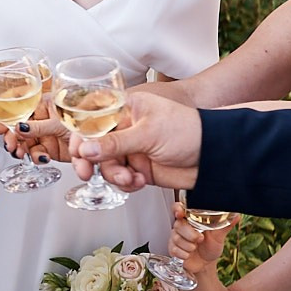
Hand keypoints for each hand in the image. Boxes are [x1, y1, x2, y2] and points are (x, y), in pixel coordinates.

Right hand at [74, 93, 200, 192]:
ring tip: (131, 177)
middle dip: (90, 160)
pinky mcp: (139, 168)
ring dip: (115, 174)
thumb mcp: (149, 133)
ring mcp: (132, 149)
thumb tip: (85, 149)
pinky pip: (120, 178)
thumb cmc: (189, 131)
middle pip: (93, 145)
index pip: (91, 117)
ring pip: (106, 165)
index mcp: (126, 108)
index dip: (79, 134)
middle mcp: (125, 127)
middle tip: (87, 172)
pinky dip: (127, 183)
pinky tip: (141, 180)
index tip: (76, 149)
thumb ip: (115, 143)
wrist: (215, 157)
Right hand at [165, 213, 229, 284]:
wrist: (206, 264)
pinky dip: (184, 254)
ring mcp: (175, 238)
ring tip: (196, 247)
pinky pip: (174, 250)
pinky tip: (189, 254)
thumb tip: (236, 216)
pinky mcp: (172, 249)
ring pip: (177, 238)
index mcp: (190, 219)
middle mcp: (181, 227)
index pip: (178, 208)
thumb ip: (225, 224)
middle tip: (200, 239)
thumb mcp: (219, 236)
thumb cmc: (211, 247)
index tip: (181, 213)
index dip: (177, 209)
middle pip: (178, 225)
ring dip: (189, 246)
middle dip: (191, 234)